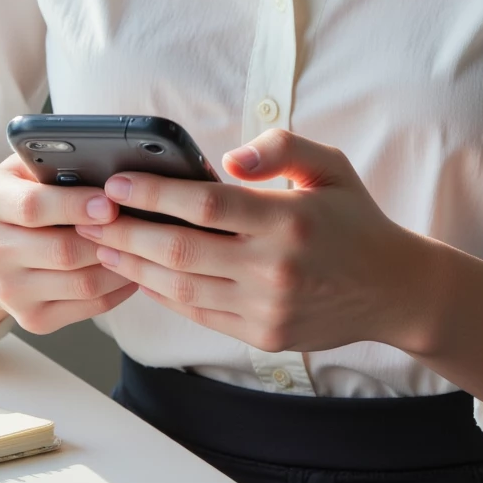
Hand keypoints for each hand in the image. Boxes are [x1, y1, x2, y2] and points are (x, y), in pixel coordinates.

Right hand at [0, 154, 137, 334]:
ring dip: (121, 264)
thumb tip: (110, 166)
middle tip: (141, 225)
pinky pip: (89, 306)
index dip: (76, 205)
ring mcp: (8, 290)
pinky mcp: (31, 318)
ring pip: (82, 283)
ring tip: (146, 245)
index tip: (111, 202)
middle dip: (108, 238)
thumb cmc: (28, 196)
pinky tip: (135, 268)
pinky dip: (119, 288)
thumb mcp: (30, 168)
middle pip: (62, 251)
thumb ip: (59, 163)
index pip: (33, 206)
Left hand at [74, 128, 430, 352]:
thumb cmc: (354, 219)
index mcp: (288, 218)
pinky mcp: (263, 334)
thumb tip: (227, 161)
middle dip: (126, 232)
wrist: (394, 289)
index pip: (206, 205)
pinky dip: (163, 294)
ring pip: (182, 287)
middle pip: (181, 251)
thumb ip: (279, 147)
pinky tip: (139, 274)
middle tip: (88, 215)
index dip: (155, 194)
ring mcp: (267, 307)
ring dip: (134, 266)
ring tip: (101, 244)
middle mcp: (275, 267)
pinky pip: (200, 313)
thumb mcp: (328, 166)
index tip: (116, 183)